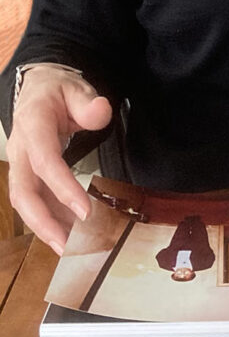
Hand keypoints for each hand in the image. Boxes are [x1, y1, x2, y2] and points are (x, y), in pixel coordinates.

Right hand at [6, 65, 111, 254]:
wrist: (36, 89)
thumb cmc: (57, 91)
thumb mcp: (75, 87)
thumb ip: (88, 102)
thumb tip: (100, 111)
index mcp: (32, 126)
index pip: (45, 162)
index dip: (62, 188)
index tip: (84, 211)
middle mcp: (20, 149)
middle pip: (23, 192)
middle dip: (42, 221)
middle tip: (68, 245)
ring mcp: (21, 164)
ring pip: (25, 201)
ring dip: (45, 226)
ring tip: (70, 250)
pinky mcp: (27, 174)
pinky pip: (35, 200)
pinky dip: (49, 218)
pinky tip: (68, 234)